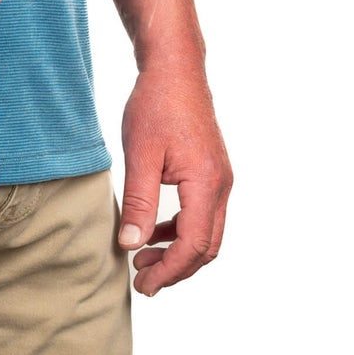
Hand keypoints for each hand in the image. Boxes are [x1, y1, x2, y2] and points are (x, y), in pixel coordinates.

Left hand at [117, 64, 231, 295]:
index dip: (169, 270)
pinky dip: (181, 230)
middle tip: (142, 281)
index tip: (143, 284)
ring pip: (207, 232)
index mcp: (206, 183)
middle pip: (206, 247)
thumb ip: (139, 202)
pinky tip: (155, 230)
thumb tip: (131, 245)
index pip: (193, 245)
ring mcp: (220, 179)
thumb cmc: (156, 105)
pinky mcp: (212, 171)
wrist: (175, 70)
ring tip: (143, 259)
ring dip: (178, 251)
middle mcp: (221, 185)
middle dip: (175, 269)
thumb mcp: (140, 153)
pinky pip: (203, 213)